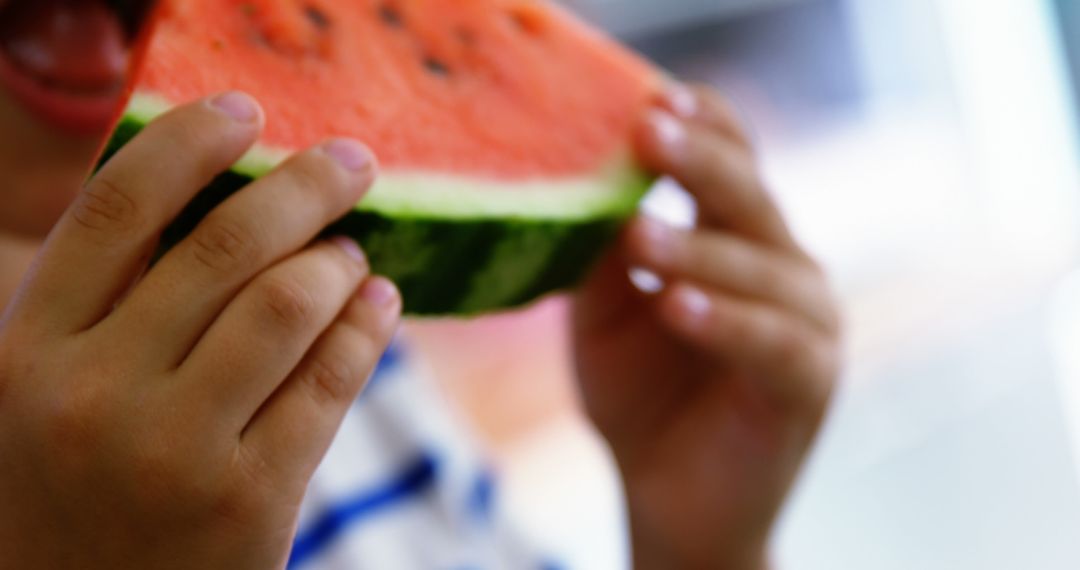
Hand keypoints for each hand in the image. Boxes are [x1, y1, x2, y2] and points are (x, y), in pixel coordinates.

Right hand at [0, 93, 400, 568]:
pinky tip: (379, 302)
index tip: (248, 111)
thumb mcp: (44, 391)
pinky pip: (331, 380)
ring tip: (352, 253)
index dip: (189, 142)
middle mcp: (93, 393)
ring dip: (339, 261)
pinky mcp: (249, 501)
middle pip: (226, 245)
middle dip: (308, 186)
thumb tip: (218, 192)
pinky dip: (368, 326)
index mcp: (28, 349)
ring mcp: (174, 452)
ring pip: (290, 305)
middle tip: (355, 162)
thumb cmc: (73, 488)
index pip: (115, 208)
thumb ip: (108, 302)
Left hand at [573, 85, 840, 568]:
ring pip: (762, 268)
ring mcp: (807, 322)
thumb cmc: (640, 396)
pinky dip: (725, 322)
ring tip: (640, 237)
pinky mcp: (810, 381)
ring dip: (700, 250)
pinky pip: (772, 342)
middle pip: (750, 196)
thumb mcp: (606, 315)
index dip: (700, 125)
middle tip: (648, 131)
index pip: (734, 159)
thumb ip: (605, 255)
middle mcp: (784, 267)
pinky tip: (676, 307)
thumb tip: (581, 181)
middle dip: (699, 162)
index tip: (646, 97)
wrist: (668, 497)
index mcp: (739, 239)